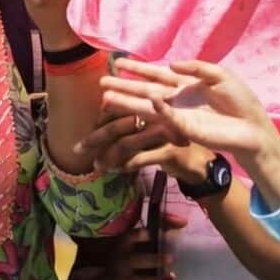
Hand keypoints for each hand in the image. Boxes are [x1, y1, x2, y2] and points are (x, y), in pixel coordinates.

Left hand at [74, 114, 212, 184]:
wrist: (201, 166)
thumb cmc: (173, 148)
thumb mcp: (152, 136)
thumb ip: (132, 131)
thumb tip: (103, 132)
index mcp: (151, 108)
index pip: (120, 110)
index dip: (101, 121)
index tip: (88, 133)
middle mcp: (157, 117)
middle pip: (118, 125)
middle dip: (95, 138)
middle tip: (78, 149)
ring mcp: (164, 134)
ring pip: (126, 143)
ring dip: (108, 156)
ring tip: (97, 165)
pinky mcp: (169, 152)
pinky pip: (140, 159)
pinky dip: (125, 165)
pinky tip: (116, 170)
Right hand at [100, 58, 279, 162]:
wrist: (252, 126)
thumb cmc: (239, 100)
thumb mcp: (220, 75)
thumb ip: (196, 67)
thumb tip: (170, 64)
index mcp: (184, 84)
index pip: (155, 74)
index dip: (137, 68)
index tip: (118, 62)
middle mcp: (176, 99)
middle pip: (144, 91)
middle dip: (123, 87)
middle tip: (102, 82)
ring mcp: (178, 114)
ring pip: (148, 107)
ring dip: (129, 103)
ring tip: (107, 98)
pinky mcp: (185, 128)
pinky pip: (168, 117)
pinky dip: (160, 110)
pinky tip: (149, 101)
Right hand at [112, 212, 188, 279]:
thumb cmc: (127, 261)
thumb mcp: (133, 247)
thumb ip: (159, 232)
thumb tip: (183, 221)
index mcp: (121, 248)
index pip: (126, 239)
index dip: (136, 235)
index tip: (149, 233)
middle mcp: (120, 264)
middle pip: (135, 261)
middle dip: (153, 260)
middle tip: (171, 258)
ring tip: (172, 277)